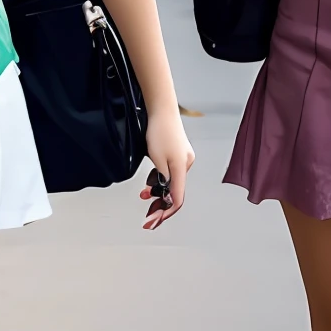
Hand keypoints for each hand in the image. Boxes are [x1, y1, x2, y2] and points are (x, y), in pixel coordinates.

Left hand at [139, 109, 194, 229]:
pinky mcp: (179, 153)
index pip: (177, 198)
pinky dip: (161, 179)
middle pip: (175, 192)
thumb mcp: (157, 159)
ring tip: (144, 194)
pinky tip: (152, 181)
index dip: (167, 212)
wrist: (162, 110)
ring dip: (159, 190)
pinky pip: (171, 172)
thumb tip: (166, 194)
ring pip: (172, 182)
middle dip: (160, 203)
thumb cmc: (159, 131)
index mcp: (182, 168)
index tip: (156, 220)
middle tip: (146, 213)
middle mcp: (186, 165)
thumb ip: (163, 179)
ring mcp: (183, 159)